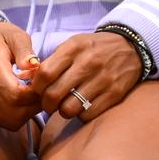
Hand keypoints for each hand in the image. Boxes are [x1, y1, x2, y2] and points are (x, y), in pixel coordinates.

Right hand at [0, 21, 38, 131]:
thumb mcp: (14, 35)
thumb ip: (25, 49)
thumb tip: (34, 65)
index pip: (16, 95)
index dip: (35, 94)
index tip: (44, 83)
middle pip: (14, 112)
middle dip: (35, 105)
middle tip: (44, 91)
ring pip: (10, 121)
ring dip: (28, 113)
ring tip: (34, 95)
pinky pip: (3, 121)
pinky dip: (17, 115)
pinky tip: (23, 100)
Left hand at [30, 32, 144, 123]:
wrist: (132, 47)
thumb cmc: (95, 48)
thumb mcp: (73, 44)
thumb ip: (52, 61)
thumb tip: (26, 79)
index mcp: (74, 48)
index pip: (44, 74)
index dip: (36, 87)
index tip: (38, 90)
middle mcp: (88, 63)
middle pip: (53, 94)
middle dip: (46, 104)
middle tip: (49, 103)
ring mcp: (102, 80)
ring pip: (69, 109)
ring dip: (63, 111)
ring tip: (67, 105)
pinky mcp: (114, 94)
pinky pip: (87, 114)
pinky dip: (81, 114)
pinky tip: (83, 105)